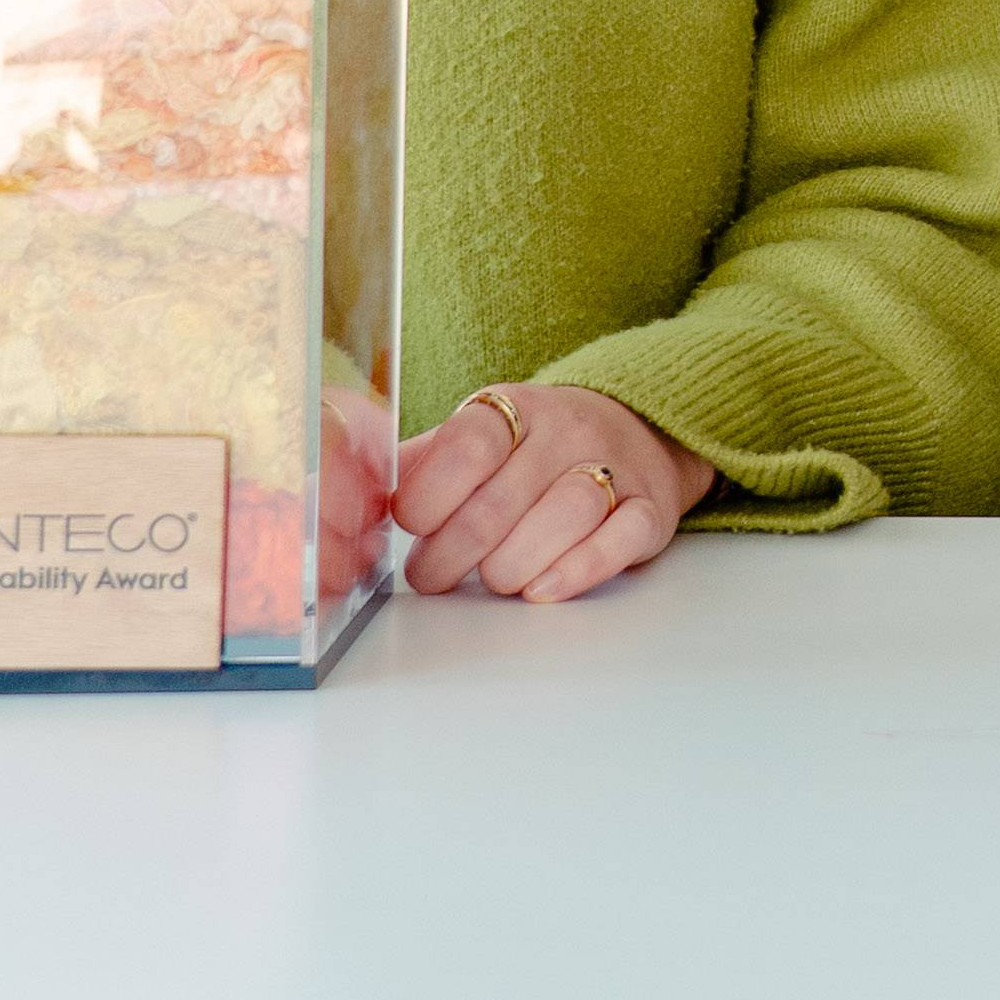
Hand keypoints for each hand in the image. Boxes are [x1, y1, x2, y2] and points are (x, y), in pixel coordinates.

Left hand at [393, 380, 712, 600]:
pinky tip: (542, 589)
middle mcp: (567, 431)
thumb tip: (349, 492)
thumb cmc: (535, 449)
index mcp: (514, 409)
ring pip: (564, 517)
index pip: (468, 445)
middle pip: (502, 500)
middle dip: (452, 554)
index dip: (428, 495)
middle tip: (432, 577)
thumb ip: (421, 462)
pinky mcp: (650, 507)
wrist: (637, 430)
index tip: (410, 525)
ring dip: (511, 567)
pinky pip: (622, 537)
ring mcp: (615, 467)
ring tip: (491, 580)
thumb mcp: (478, 436)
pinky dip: (581, 568)